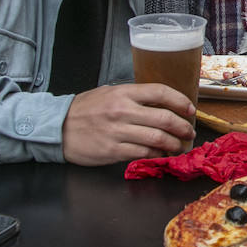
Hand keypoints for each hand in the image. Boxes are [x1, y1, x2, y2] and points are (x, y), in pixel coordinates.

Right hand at [62, 83, 195, 164]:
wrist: (56, 128)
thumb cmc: (83, 110)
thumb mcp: (108, 93)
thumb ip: (133, 97)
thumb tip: (160, 103)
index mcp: (123, 93)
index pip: (161, 92)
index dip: (180, 101)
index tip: (190, 109)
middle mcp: (122, 110)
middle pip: (164, 118)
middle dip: (183, 127)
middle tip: (189, 132)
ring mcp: (118, 132)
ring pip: (157, 138)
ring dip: (174, 144)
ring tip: (179, 146)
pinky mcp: (113, 150)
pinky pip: (143, 153)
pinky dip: (157, 154)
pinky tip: (161, 153)